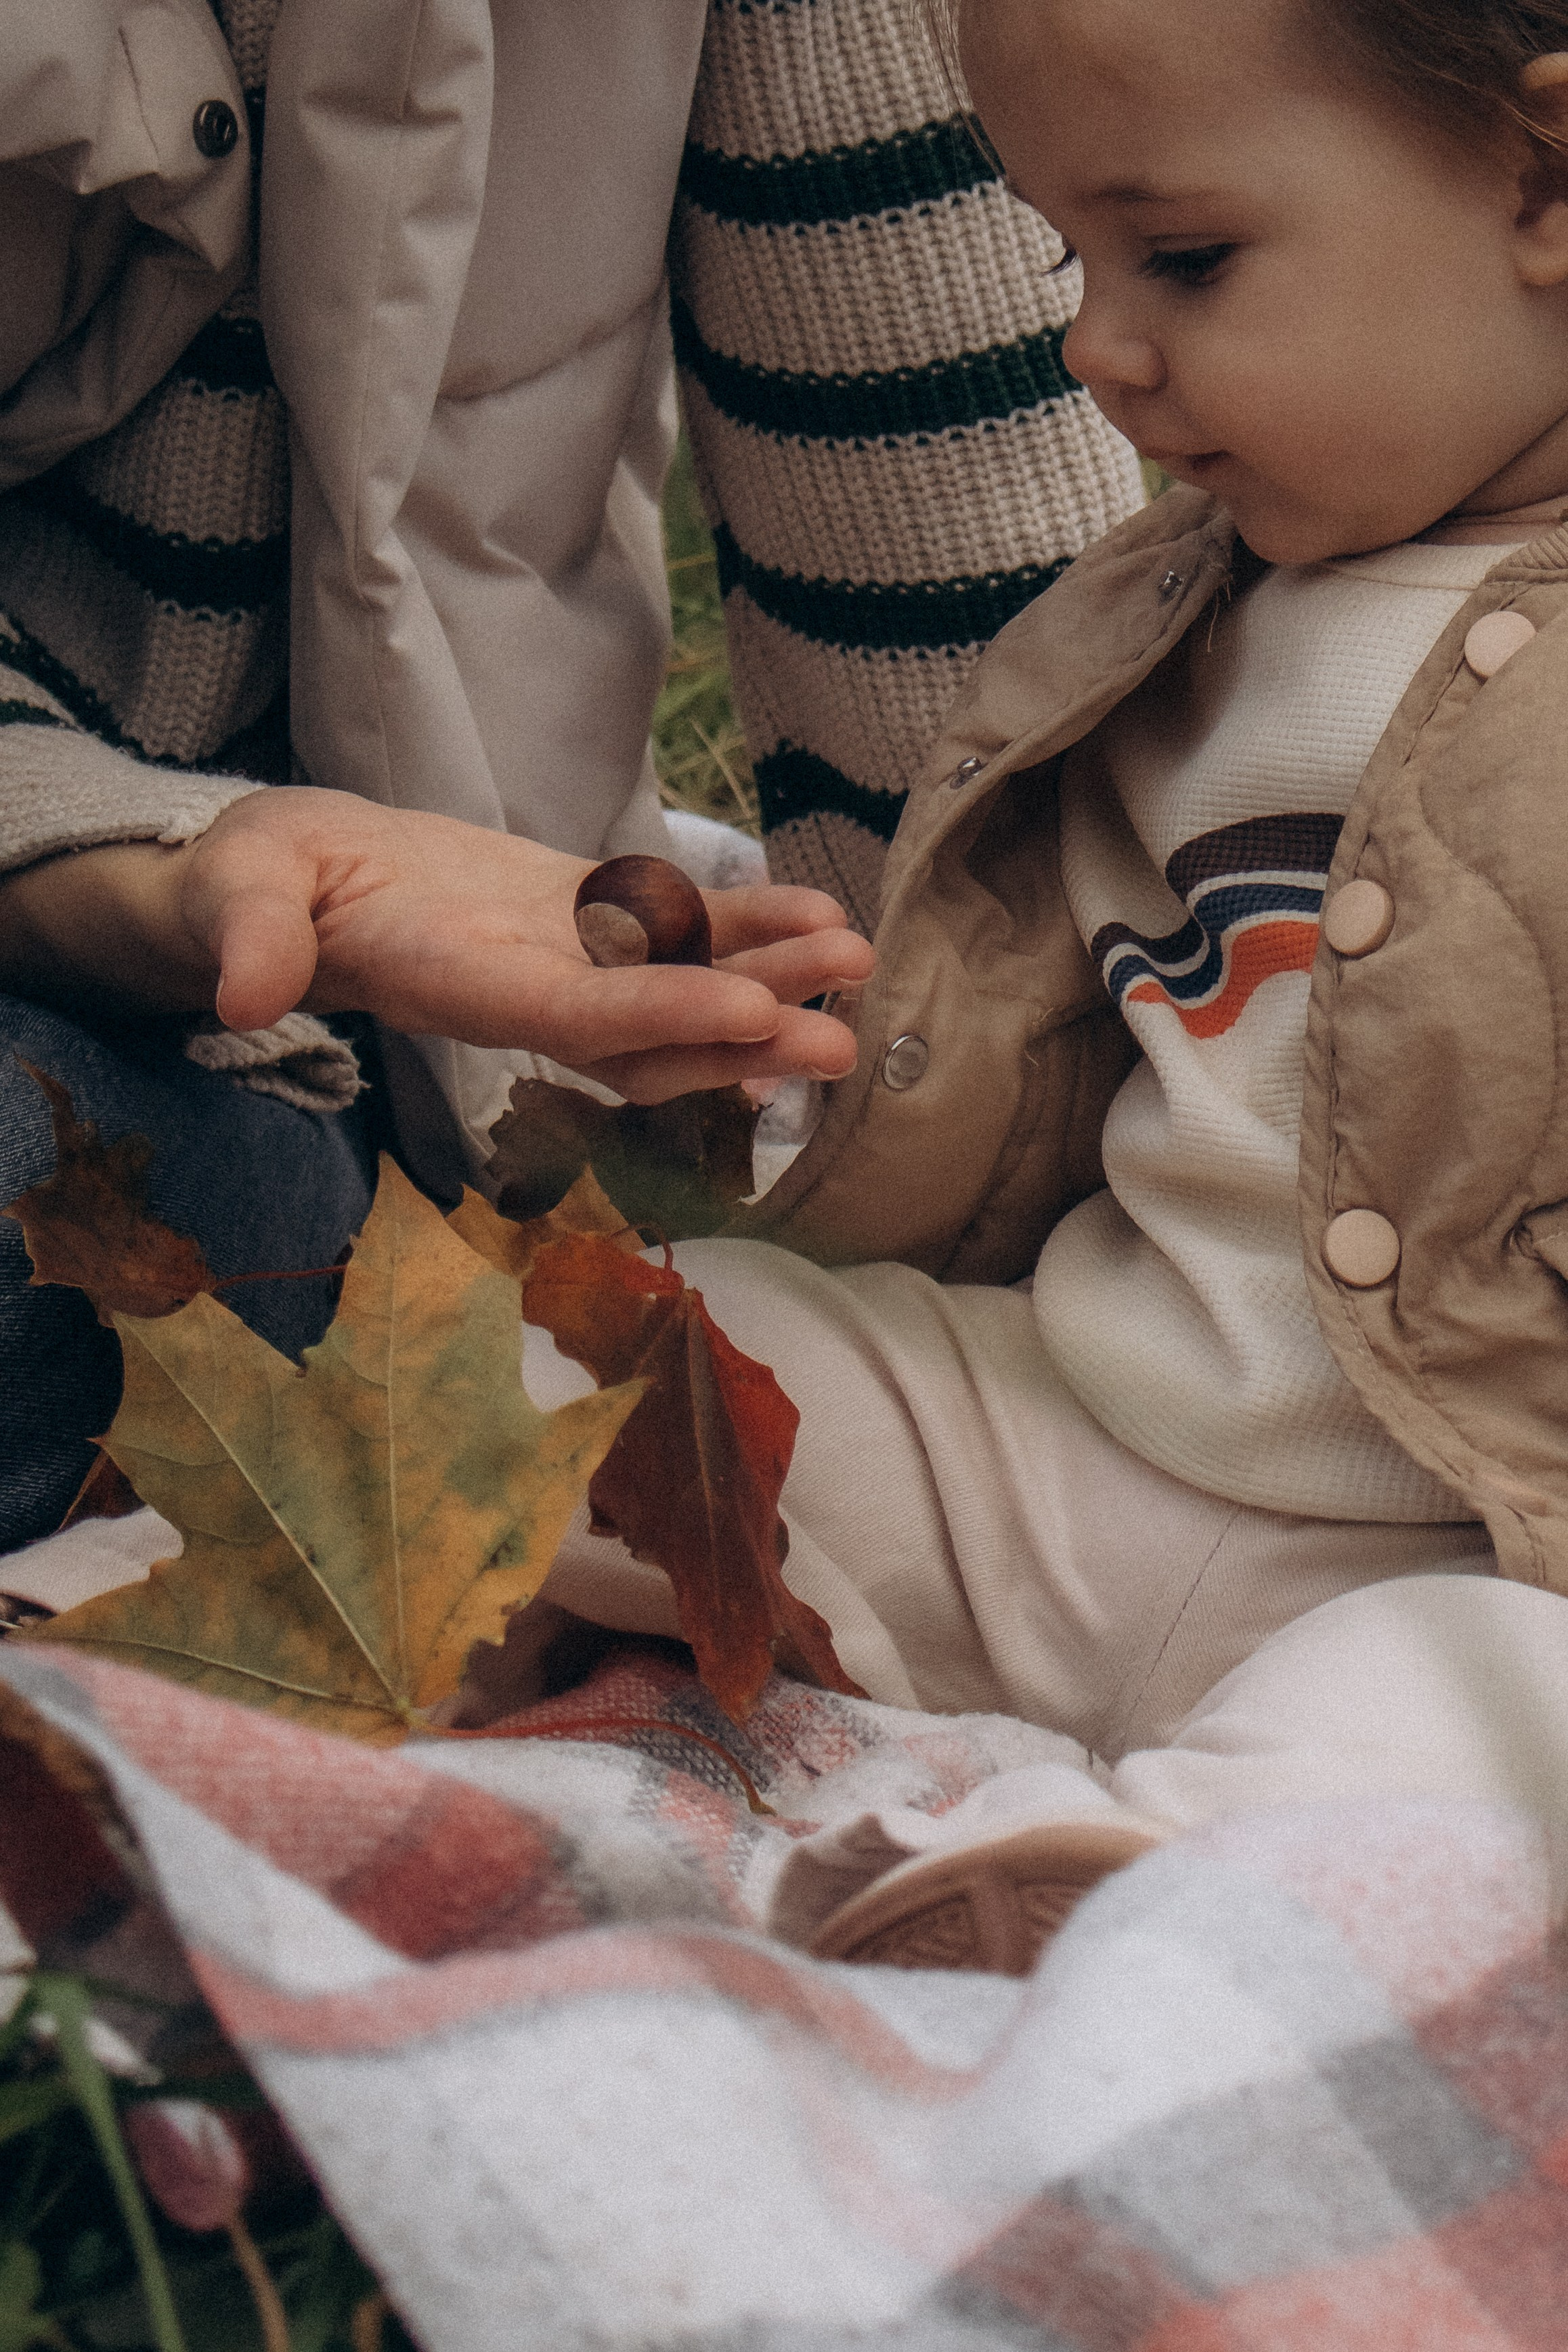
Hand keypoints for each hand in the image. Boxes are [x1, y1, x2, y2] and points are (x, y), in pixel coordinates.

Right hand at [0, 788, 875, 1102]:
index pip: (568, 1017)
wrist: (286, 879)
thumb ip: (248, 938)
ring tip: (855, 960)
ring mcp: (557, 956)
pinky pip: (673, 925)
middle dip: (743, 1034)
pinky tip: (816, 910)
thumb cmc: (250, 885)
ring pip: (678, 980)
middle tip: (841, 1034)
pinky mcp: (575, 914)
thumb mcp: (235, 893)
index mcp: (451, 988)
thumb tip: (240, 989)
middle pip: (649, 1029)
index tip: (750, 1013)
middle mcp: (521, 991)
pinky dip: (743, 921)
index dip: (658, 1015)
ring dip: (769, 976)